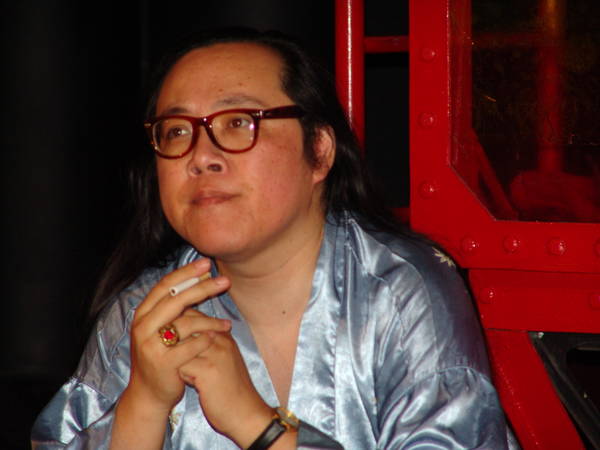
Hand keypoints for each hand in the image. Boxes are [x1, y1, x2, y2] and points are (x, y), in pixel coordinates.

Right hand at [125, 258, 230, 413]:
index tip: (207, 263)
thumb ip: (178, 305)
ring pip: (184, 323)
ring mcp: (150, 345)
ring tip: (227, 323)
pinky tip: (217, 338)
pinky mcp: (162, 363)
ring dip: (210, 320)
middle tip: (224, 280)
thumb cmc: (163, 355)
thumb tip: (204, 274)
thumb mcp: (165, 327)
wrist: (149, 393)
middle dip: (202, 288)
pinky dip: (205, 340)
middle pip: (175, 300)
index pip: (164, 285)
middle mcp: (142, 327)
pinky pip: (190, 346)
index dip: (186, 273)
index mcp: (143, 314)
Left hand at [178, 330, 273, 447]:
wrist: (246, 413)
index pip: (193, 316)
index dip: (179, 326)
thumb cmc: (232, 389)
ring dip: (177, 360)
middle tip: (178, 358)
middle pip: (185, 328)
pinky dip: (180, 375)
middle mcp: (220, 340)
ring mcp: (214, 354)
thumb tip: (181, 334)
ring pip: (180, 346)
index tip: (176, 342)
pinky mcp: (207, 370)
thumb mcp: (224, 359)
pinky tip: (192, 384)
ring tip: (188, 373)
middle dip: (175, 342)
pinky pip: (180, 365)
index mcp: (224, 335)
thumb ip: (208, 344)